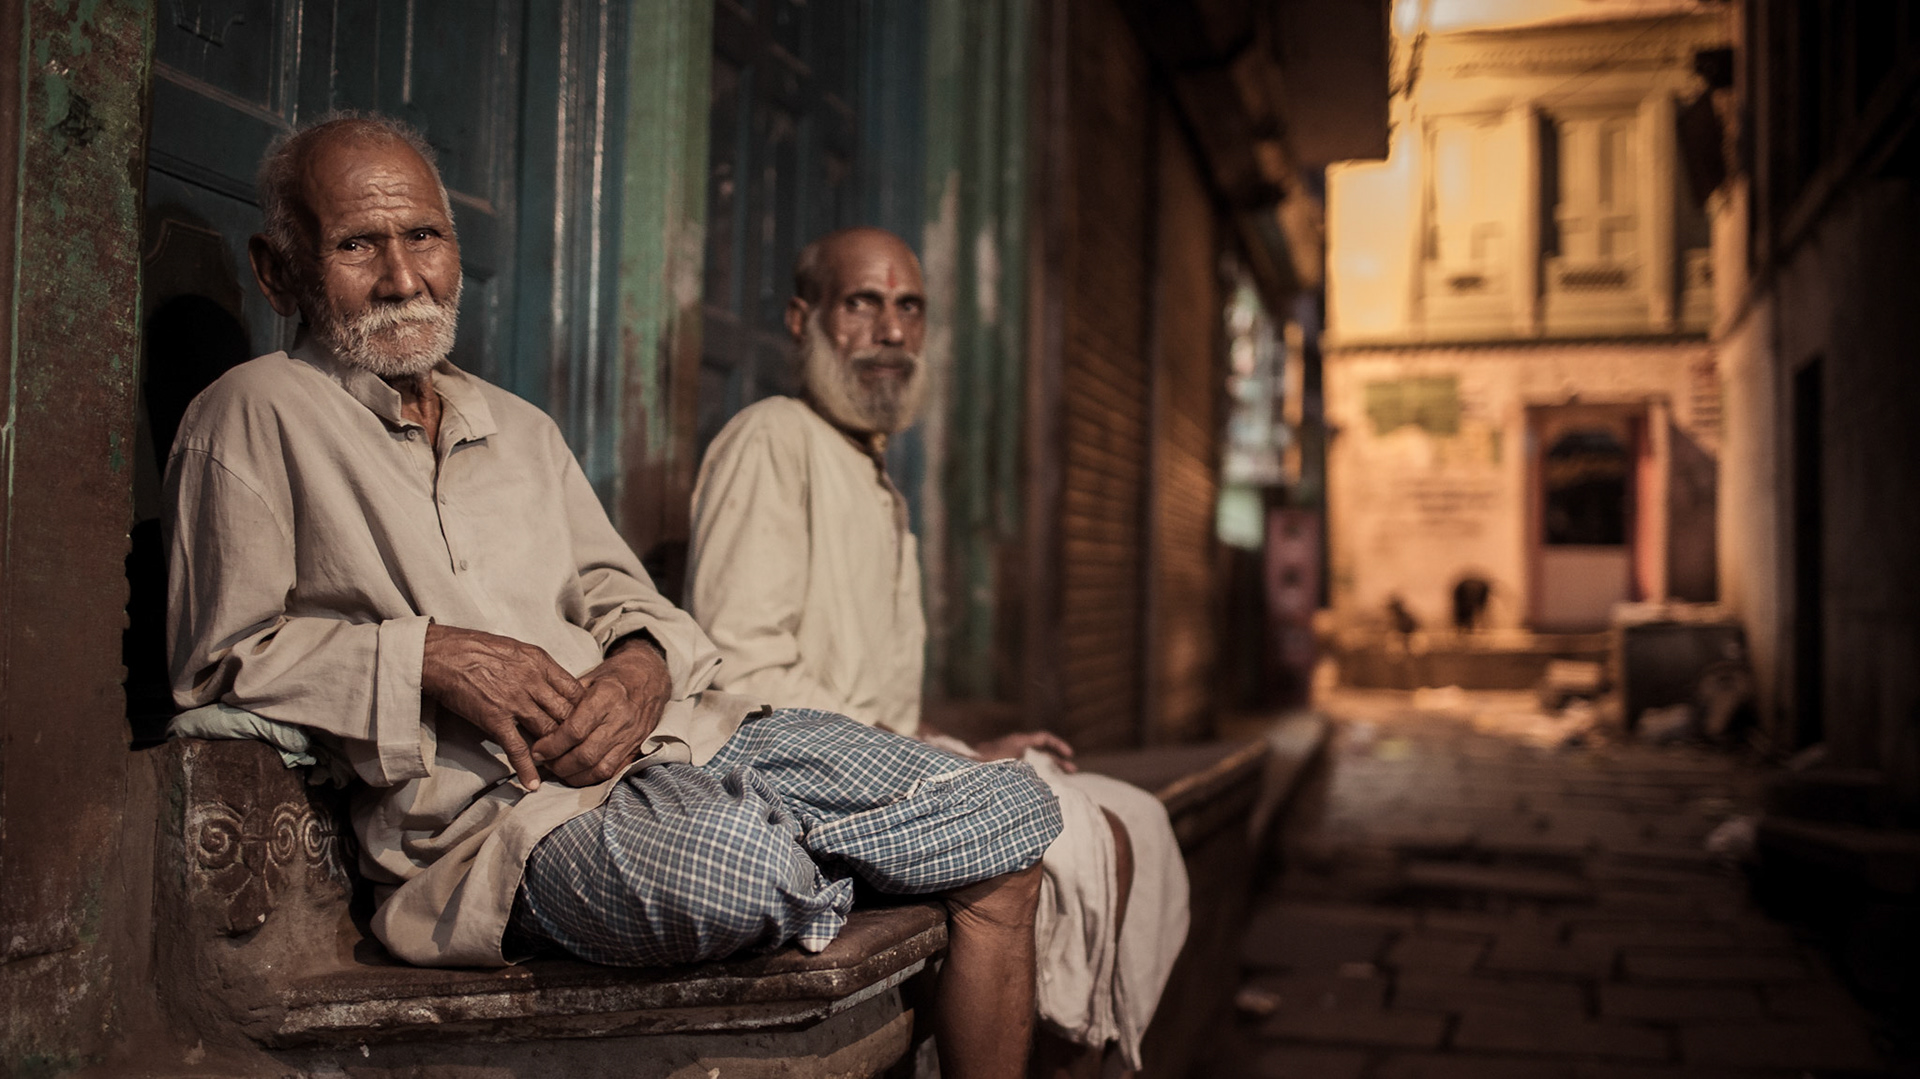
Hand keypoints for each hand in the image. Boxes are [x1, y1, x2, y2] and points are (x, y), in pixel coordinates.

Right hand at [421, 623, 583, 789]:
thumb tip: (554, 685)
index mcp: (540, 662)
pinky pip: (517, 748)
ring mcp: (516, 702)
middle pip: (567, 713)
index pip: (576, 690)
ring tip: (561, 765)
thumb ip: (538, 667)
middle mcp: (533, 682)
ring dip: (556, 750)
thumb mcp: (517, 649)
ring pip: (549, 731)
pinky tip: (533, 783)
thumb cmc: (477, 648)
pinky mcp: (496, 719)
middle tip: (578, 747)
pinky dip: (527, 768)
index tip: (585, 722)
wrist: (444, 654)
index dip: (583, 709)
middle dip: (575, 733)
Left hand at [529, 636, 671, 785]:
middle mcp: (621, 719)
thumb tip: (542, 721)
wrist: (651, 677)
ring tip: (558, 770)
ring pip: (599, 769)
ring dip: (574, 775)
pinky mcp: (637, 748)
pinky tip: (577, 773)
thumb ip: (568, 699)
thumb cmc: (615, 676)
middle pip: (585, 754)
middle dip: (559, 764)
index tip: (538, 749)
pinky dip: (592, 778)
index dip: (552, 745)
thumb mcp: (590, 677)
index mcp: (607, 696)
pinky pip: (613, 772)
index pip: (575, 730)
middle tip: (545, 762)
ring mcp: (631, 737)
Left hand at [972, 730, 1076, 771]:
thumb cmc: (985, 761)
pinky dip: (1038, 776)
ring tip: (1063, 780)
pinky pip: (1028, 770)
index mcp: (1019, 741)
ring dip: (1049, 770)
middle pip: (1043, 752)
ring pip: (1036, 762)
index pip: (1044, 737)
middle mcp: (1018, 748)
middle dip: (1058, 760)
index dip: (1058, 744)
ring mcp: (1013, 758)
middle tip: (1072, 770)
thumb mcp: (1006, 764)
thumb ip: (1022, 769)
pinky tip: (1045, 787)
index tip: (1069, 754)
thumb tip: (1041, 779)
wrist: (967, 762)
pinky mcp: (1009, 768)